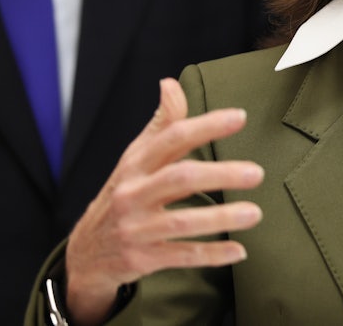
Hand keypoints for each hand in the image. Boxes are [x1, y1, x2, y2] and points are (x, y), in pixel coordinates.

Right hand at [64, 78, 264, 324]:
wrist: (85, 252)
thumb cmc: (124, 192)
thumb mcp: (136, 158)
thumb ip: (161, 124)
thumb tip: (170, 83)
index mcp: (135, 164)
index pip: (172, 138)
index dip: (206, 125)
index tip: (240, 116)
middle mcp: (133, 194)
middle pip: (180, 178)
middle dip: (220, 174)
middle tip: (257, 173)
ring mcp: (136, 228)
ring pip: (181, 222)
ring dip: (221, 218)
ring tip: (255, 213)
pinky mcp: (142, 259)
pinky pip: (181, 256)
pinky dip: (211, 255)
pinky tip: (240, 250)